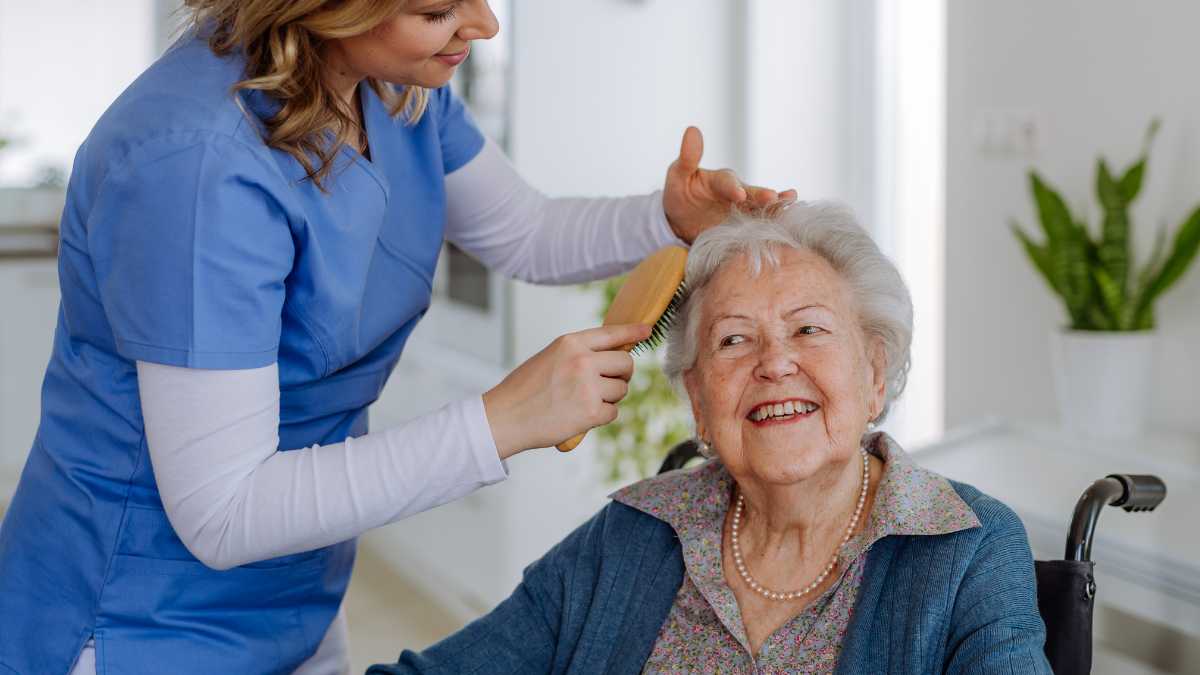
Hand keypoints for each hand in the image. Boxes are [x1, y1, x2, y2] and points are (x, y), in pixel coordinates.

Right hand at [482, 323, 650, 458]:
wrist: (505, 417)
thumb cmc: (524, 390)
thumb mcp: (549, 358)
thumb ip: (578, 354)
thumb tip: (610, 356)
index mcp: (570, 343)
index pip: (611, 333)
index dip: (633, 331)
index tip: (647, 330)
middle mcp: (582, 360)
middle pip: (625, 363)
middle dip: (621, 375)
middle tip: (607, 384)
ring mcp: (588, 386)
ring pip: (621, 390)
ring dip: (609, 398)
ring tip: (583, 402)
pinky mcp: (591, 411)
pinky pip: (613, 412)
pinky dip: (601, 417)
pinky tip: (580, 416)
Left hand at [662, 126, 797, 242]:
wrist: (682, 222)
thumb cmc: (681, 193)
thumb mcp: (678, 175)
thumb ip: (688, 158)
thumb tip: (692, 130)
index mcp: (722, 181)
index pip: (728, 183)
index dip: (733, 188)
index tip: (739, 194)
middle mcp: (739, 194)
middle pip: (753, 195)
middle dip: (763, 196)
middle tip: (774, 198)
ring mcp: (744, 213)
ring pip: (763, 210)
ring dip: (776, 209)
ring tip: (791, 205)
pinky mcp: (746, 230)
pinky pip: (760, 229)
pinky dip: (772, 229)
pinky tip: (784, 230)